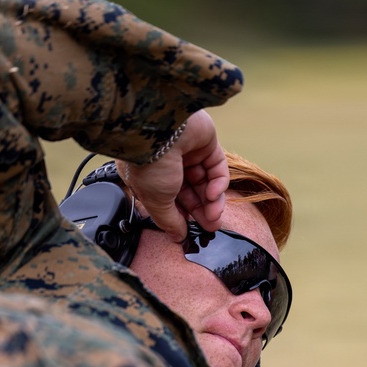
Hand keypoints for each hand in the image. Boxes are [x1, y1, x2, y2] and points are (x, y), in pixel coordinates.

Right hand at [118, 110, 229, 241]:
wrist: (157, 130)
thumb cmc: (148, 164)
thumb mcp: (155, 200)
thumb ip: (168, 220)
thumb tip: (177, 236)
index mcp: (149, 173)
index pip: (169, 198)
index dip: (181, 215)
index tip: (190, 230)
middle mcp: (168, 161)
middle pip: (191, 191)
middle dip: (202, 211)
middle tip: (211, 227)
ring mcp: (187, 150)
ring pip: (205, 180)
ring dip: (212, 200)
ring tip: (214, 217)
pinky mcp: (205, 142)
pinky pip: (216, 166)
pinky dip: (218, 182)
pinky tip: (214, 194)